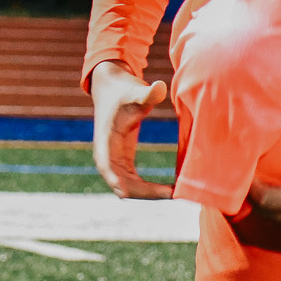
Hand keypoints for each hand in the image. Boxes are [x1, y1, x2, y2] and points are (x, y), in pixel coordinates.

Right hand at [89, 60, 172, 199]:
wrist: (111, 89)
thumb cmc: (123, 91)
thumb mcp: (134, 92)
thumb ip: (148, 93)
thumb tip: (161, 86)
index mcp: (106, 139)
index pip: (106, 163)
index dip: (114, 179)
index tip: (124, 194)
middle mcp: (106, 155)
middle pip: (121, 183)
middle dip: (144, 192)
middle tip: (171, 193)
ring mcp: (114, 161)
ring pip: (128, 188)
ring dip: (148, 194)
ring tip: (174, 193)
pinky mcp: (123, 161)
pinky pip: (134, 183)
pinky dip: (149, 189)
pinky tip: (169, 190)